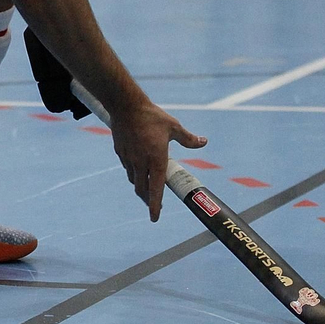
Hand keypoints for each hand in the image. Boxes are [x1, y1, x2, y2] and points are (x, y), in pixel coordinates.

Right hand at [108, 96, 207, 221]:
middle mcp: (141, 162)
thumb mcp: (174, 126)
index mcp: (156, 159)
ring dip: (140, 186)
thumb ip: (189, 138)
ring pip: (133, 179)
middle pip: (142, 189)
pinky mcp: (120, 152)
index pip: (156, 188)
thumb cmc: (152, 116)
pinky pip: (127, 167)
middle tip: (154, 205)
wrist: (126, 105)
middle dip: (148, 200)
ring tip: (146, 187)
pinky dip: (133, 173)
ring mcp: (129, 158)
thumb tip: (204, 142)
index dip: (155, 205)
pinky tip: (136, 168)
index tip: (155, 218)